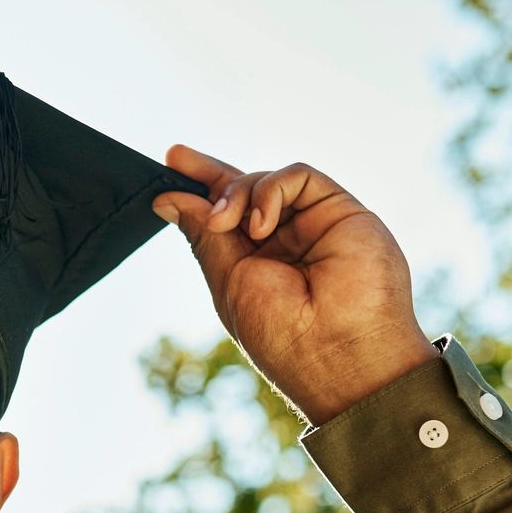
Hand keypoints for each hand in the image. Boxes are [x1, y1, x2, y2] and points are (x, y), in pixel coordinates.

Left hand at [151, 146, 438, 426]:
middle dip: (209, 173)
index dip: (199, 187)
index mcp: (258, 264)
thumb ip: (205, 236)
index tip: (170, 164)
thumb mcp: (228, 281)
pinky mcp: (342, 210)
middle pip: (245, 189)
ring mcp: (315, 224)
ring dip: (236, 192)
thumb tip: (169, 200)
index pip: (227, 215)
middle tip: (176, 160)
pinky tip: (260, 225)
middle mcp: (287, 241)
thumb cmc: (282, 334)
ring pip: (267, 181)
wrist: (339, 352)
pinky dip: (270, 191)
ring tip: (224, 222)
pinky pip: (299, 176)